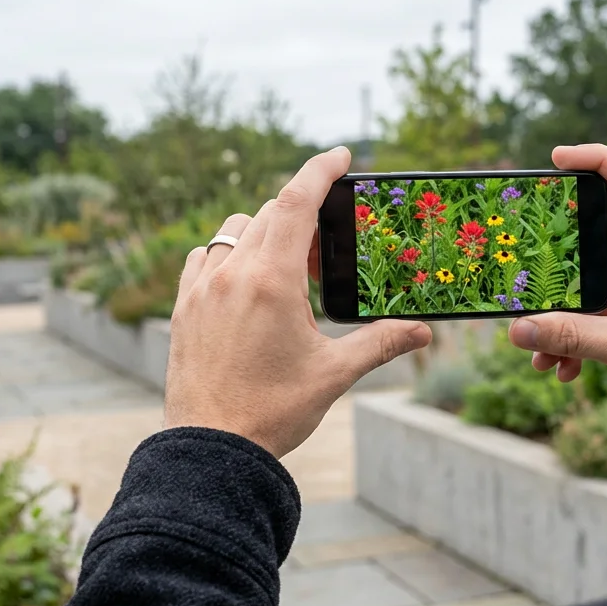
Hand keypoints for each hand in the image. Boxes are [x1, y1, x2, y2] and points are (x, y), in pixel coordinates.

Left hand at [166, 147, 431, 456]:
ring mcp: (201, 289)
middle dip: (304, 216)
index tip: (341, 155)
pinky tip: (245, 285)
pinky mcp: (183, 308)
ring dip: (265, 233)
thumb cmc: (272, 412)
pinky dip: (228, 255)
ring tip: (290, 272)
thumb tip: (424, 331)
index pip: (297, 202)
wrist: (211, 450)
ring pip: (235, 232)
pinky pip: (204, 258)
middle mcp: (231, 274)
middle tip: (330, 248)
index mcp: (271, 281)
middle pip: (270, 214)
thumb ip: (381, 342)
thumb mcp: (334, 374)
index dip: (320, 170)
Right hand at [508, 144, 606, 429]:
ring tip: (539, 346)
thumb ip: (573, 337)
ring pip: (587, 286)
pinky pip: (593, 316)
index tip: (558, 159)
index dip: (600, 159)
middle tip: (523, 278)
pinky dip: (574, 337)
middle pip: (593, 240)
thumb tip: (518, 328)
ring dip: (562, 315)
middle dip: (556, 267)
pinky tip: (559, 367)